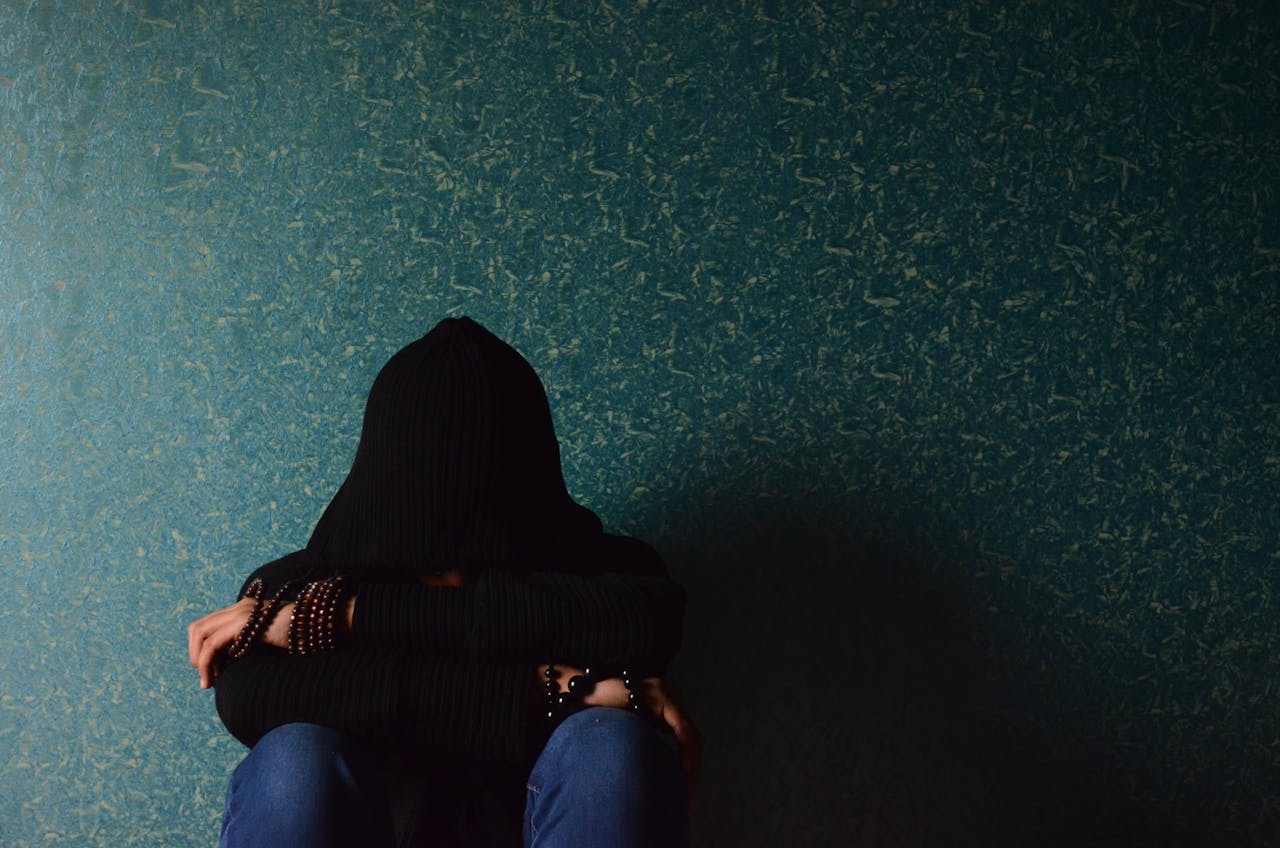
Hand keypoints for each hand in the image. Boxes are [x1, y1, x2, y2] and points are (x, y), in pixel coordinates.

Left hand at [186, 598, 293, 688]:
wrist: (317, 626)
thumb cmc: (300, 636)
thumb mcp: (269, 639)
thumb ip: (251, 642)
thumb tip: (233, 661)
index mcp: (244, 608)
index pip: (208, 624)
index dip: (202, 648)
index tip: (213, 671)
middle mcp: (239, 606)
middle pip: (198, 628)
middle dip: (195, 654)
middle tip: (206, 677)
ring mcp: (240, 612)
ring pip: (200, 635)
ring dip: (198, 660)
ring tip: (207, 681)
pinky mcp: (243, 623)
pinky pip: (212, 645)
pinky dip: (206, 663)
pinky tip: (213, 678)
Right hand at [543, 666, 702, 809]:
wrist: (581, 695)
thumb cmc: (597, 716)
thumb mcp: (626, 735)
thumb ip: (641, 748)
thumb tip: (647, 781)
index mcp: (663, 710)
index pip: (685, 741)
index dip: (688, 768)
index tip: (685, 796)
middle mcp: (670, 700)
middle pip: (692, 740)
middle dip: (693, 773)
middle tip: (688, 802)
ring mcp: (668, 696)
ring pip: (691, 736)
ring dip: (692, 766)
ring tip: (685, 791)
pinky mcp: (662, 697)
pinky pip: (681, 727)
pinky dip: (686, 749)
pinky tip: (682, 768)